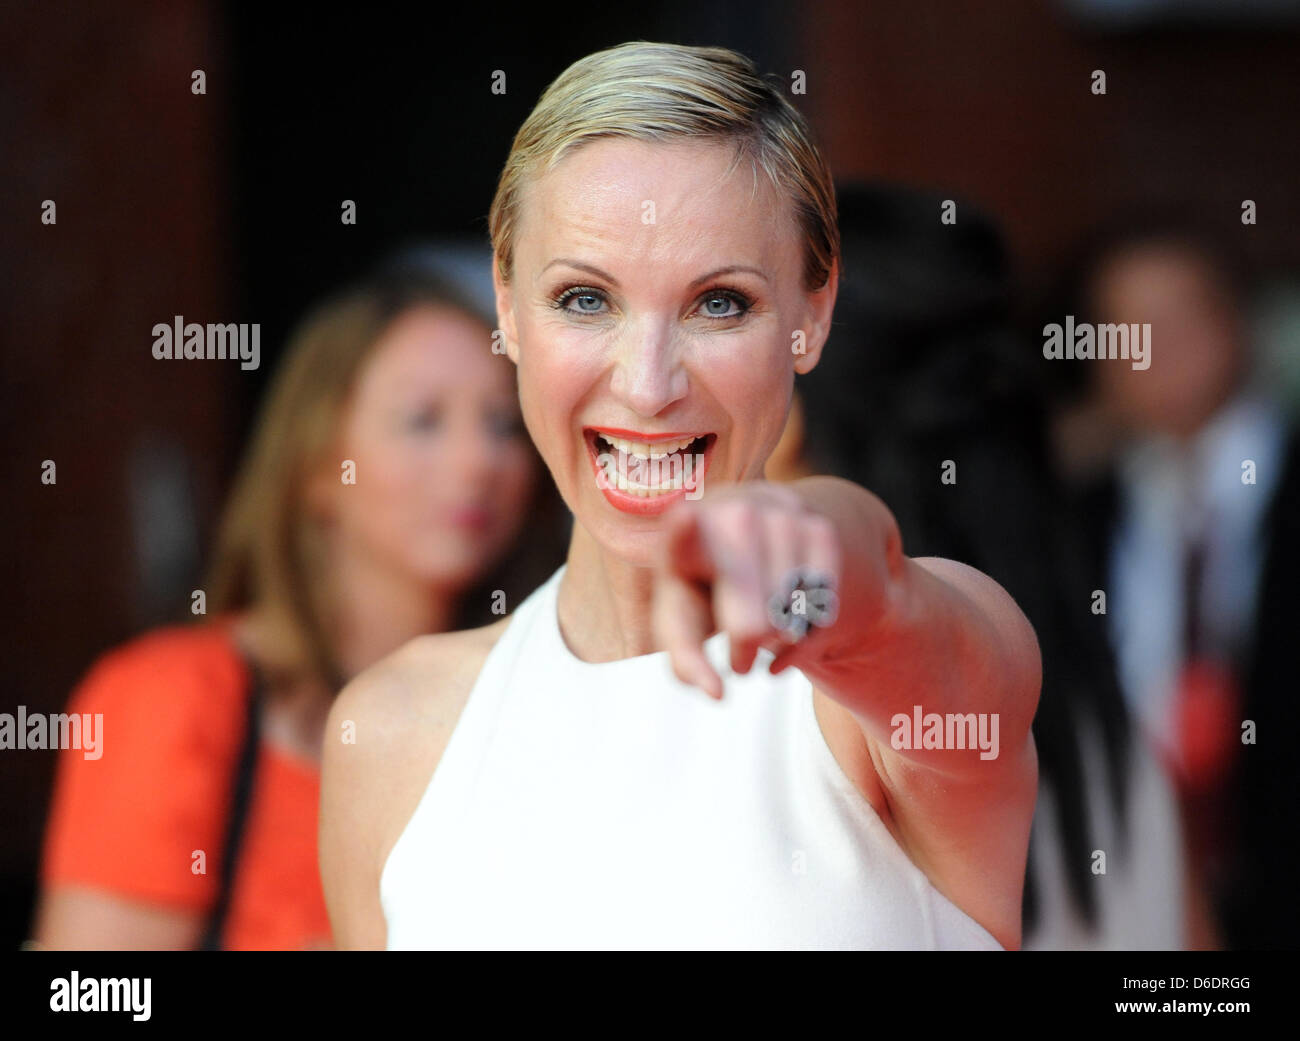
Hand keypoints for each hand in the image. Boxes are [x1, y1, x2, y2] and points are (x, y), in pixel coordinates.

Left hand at [652, 481, 842, 698]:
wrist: (756, 540)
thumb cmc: (705, 589)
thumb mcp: (683, 621)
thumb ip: (686, 660)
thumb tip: (717, 694)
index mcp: (683, 529)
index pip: (681, 532)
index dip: (684, 532)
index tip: (686, 521)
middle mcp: (733, 513)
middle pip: (751, 621)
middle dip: (746, 646)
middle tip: (739, 658)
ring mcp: (780, 514)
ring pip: (793, 615)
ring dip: (781, 638)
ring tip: (765, 635)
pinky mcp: (819, 525)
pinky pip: (825, 602)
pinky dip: (812, 629)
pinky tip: (793, 628)